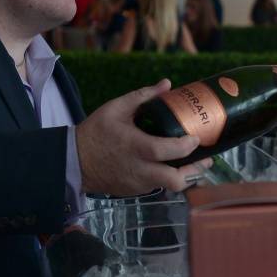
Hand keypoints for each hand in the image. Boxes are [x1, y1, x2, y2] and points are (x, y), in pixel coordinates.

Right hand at [76, 80, 211, 194]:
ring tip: (193, 164)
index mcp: (135, 147)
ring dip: (184, 177)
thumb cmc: (95, 132)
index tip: (196, 137)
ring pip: (169, 187)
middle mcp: (139, 170)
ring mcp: (137, 184)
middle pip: (175, 180)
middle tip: (203, 159)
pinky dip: (167, 178)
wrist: (73, 161)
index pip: (167, 151)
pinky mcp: (134, 191)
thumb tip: (167, 84)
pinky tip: (170, 166)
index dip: (186, 146)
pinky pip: (157, 187)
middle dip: (194, 172)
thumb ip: (143, 96)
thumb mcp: (116, 108)